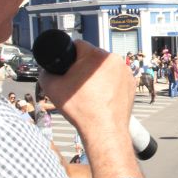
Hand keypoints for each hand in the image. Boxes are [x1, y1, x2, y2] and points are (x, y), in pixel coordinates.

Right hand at [39, 40, 141, 177]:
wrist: (105, 131)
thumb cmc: (81, 110)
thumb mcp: (52, 88)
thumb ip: (45, 73)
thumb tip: (46, 70)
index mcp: (95, 55)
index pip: (78, 45)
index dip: (69, 56)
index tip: (68, 68)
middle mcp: (113, 59)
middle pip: (93, 57)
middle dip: (84, 67)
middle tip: (78, 84)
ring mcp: (125, 71)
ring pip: (105, 68)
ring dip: (98, 75)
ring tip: (91, 92)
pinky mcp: (132, 83)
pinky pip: (116, 78)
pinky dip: (110, 84)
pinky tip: (102, 96)